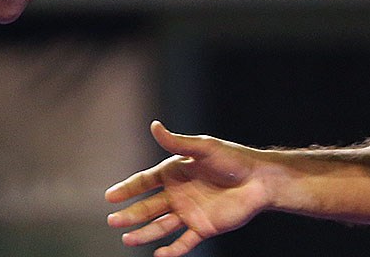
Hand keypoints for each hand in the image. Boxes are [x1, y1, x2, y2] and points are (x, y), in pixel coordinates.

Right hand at [105, 121, 272, 256]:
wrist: (260, 181)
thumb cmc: (232, 159)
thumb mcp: (203, 147)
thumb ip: (177, 142)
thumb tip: (154, 126)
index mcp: (175, 172)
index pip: (146, 181)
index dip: (128, 188)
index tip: (109, 196)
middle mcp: (178, 193)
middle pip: (149, 206)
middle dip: (130, 214)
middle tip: (112, 221)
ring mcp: (190, 212)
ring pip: (161, 226)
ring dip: (144, 233)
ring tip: (126, 240)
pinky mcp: (203, 227)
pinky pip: (184, 242)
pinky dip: (172, 251)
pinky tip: (159, 255)